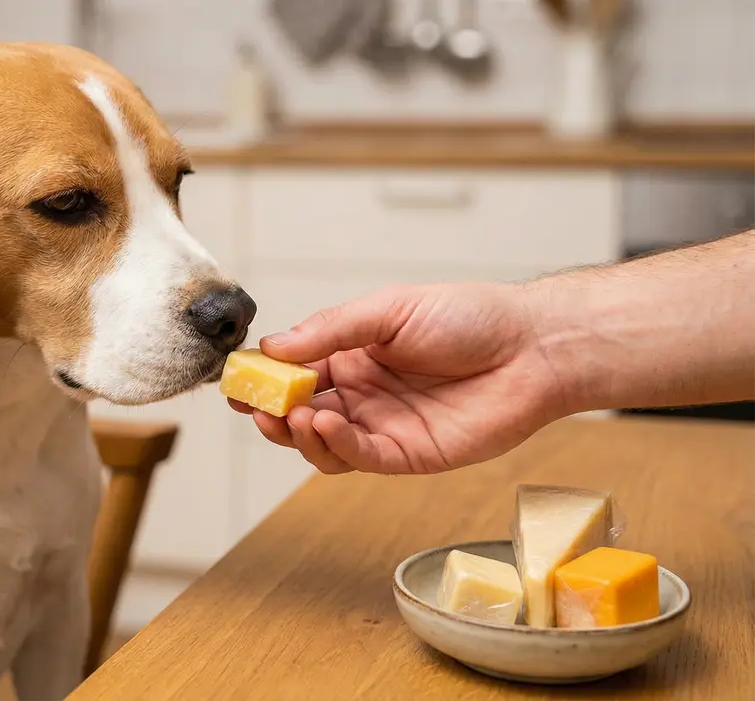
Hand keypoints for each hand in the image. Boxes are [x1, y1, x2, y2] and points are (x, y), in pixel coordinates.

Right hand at [229, 282, 569, 474]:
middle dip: (270, 412)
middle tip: (252, 406)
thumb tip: (273, 346)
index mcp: (353, 356)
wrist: (532, 348)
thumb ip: (331, 330)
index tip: (235, 378)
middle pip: (299, 413)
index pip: (295, 372)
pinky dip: (333, 446)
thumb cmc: (469, 317)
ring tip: (289, 417)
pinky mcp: (406, 455)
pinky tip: (324, 425)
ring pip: (321, 444)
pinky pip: (358, 457)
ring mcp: (382, 427)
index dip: (263, 378)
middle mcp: (362, 395)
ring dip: (296, 433)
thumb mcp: (389, 310)